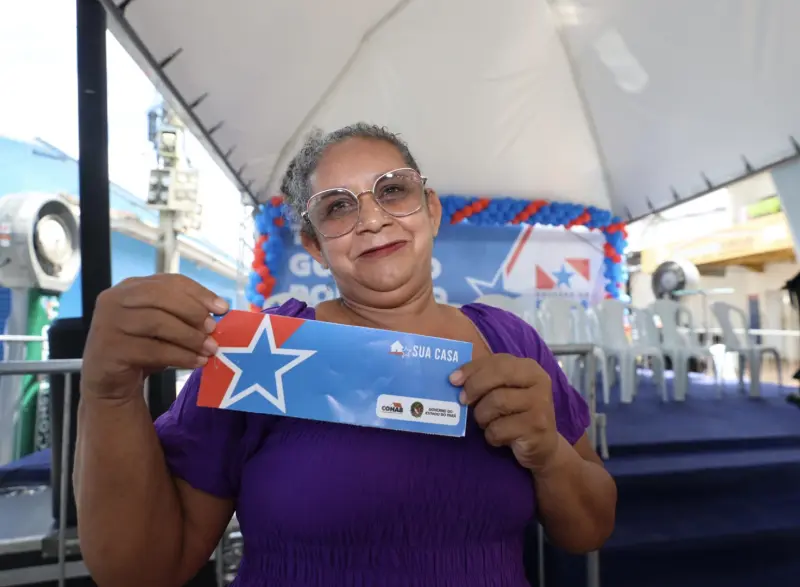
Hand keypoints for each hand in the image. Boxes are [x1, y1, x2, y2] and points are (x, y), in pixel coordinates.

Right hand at [81, 275, 227, 400]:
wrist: (111, 383)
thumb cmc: (142, 348)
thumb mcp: (163, 326)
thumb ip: (183, 313)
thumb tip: (219, 309)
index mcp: (131, 287)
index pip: (170, 281)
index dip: (199, 293)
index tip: (222, 308)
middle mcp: (115, 299)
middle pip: (162, 297)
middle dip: (193, 312)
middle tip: (214, 329)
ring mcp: (108, 322)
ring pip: (157, 322)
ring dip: (190, 336)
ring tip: (210, 349)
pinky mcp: (110, 348)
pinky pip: (152, 349)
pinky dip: (180, 356)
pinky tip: (196, 362)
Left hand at [450, 354, 558, 472]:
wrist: (543, 445)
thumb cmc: (516, 414)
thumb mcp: (505, 391)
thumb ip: (487, 379)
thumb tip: (455, 378)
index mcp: (529, 368)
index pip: (497, 361)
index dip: (472, 369)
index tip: (453, 379)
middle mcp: (539, 383)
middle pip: (498, 377)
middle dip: (474, 387)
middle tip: (462, 400)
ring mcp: (540, 405)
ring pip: (496, 403)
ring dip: (482, 416)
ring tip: (486, 422)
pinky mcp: (536, 427)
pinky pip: (499, 428)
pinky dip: (491, 435)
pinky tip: (498, 437)